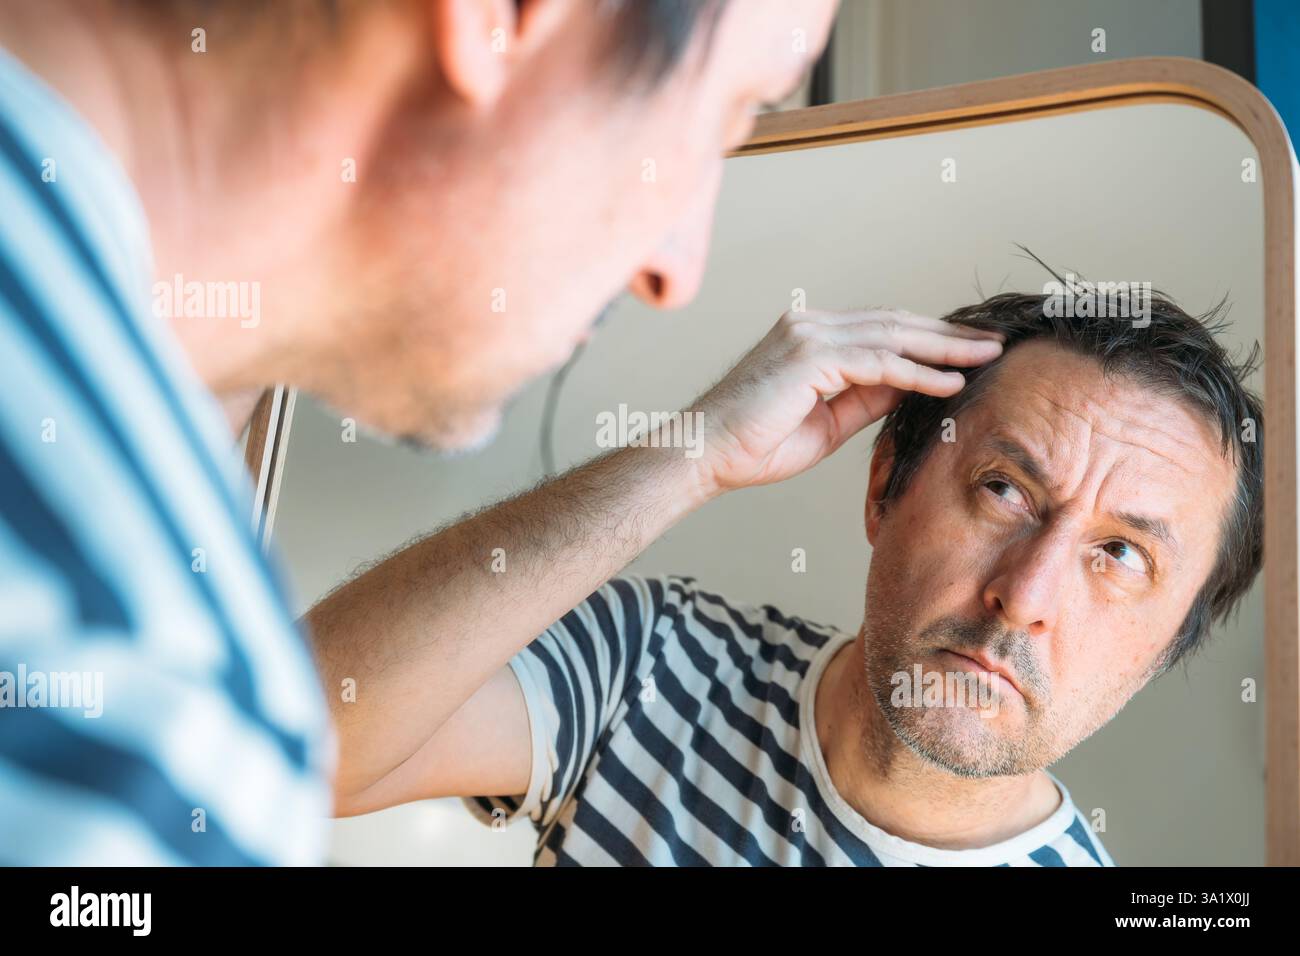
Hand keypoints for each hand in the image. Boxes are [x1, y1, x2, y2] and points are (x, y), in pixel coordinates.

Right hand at [685, 308, 1003, 495]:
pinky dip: (919, 373)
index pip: (882, 328)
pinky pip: (879, 363)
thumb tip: (912, 386)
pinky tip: (951, 382)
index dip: (928, 337)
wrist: (705, 453)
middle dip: (948, 334)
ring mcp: (809, 335)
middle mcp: (809, 324)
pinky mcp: (811, 356)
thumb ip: (866, 398)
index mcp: (810, 335)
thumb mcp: (827, 421)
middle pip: (895, 322)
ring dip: (945, 348)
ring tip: (986, 357)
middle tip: (993, 344)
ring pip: (893, 336)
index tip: (968, 351)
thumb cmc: (754, 444)